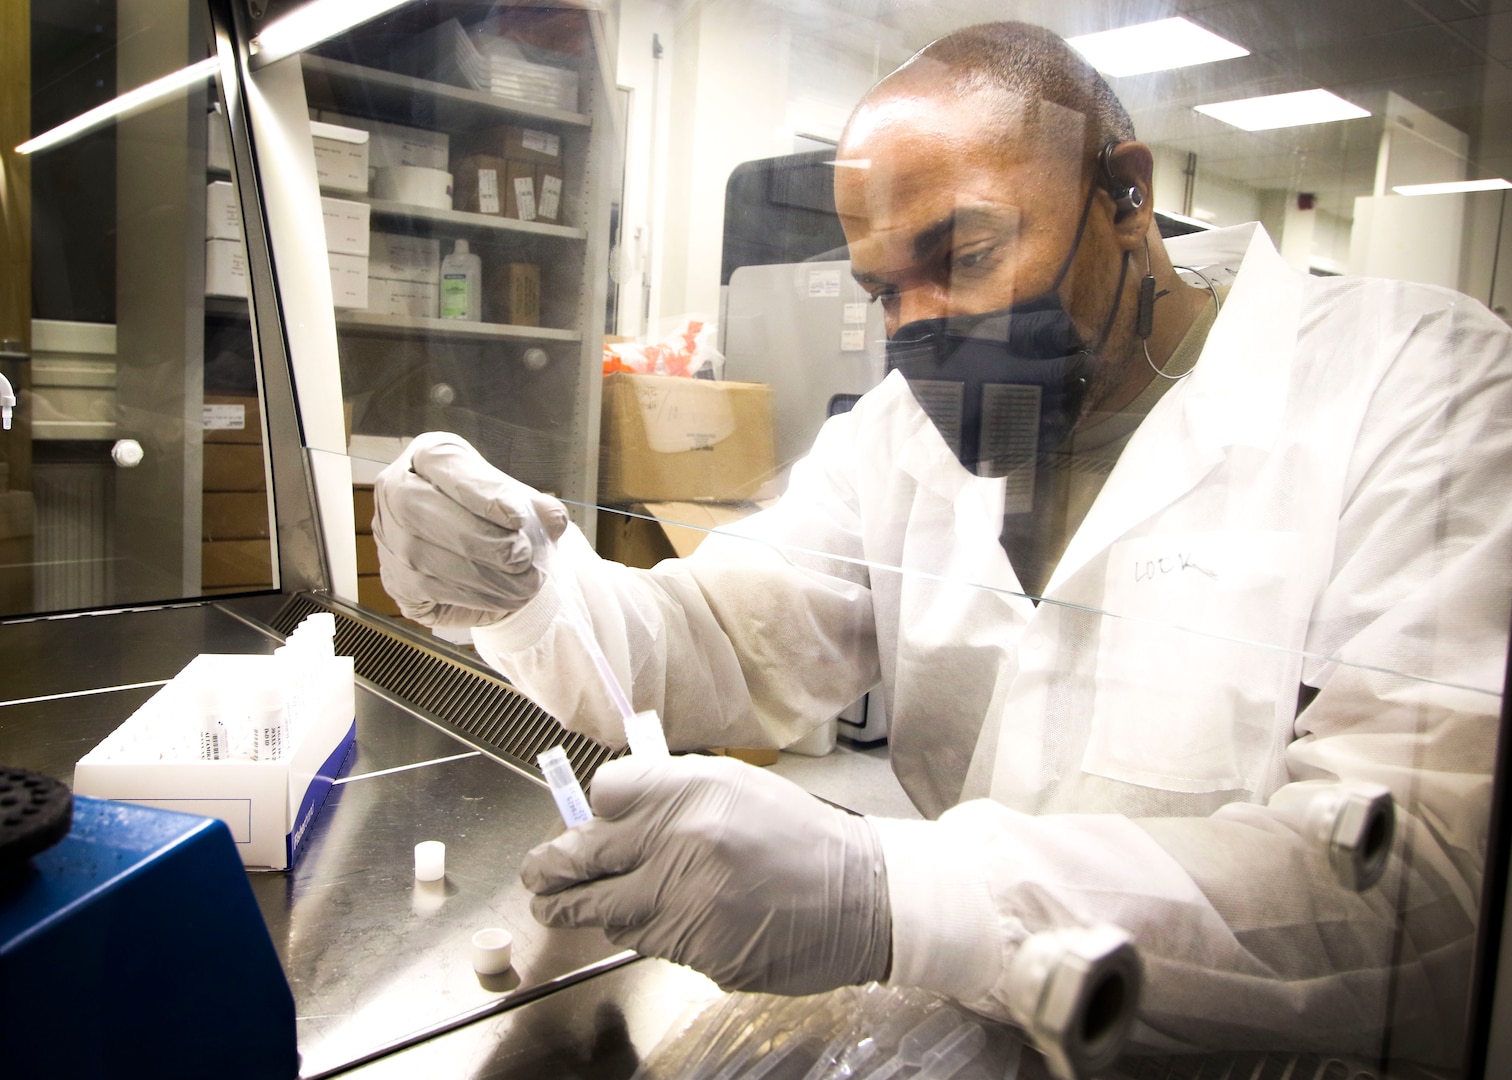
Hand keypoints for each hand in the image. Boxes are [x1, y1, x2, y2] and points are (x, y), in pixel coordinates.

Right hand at [372, 432, 568, 627]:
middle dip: (478, 538)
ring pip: (423, 557)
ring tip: (525, 584)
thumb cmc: (491, 515)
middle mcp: (395, 491)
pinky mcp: (394, 579)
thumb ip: (536, 505)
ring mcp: (388, 537)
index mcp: (426, 456)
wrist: (473, 551)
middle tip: (522, 556)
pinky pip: (428, 590)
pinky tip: (505, 597)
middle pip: (418, 510)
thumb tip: (553, 519)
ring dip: (483, 576)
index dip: (479, 493)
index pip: (441, 463)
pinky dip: (473, 597)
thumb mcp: (517, 499)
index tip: (518, 517)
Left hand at [522, 755, 891, 994]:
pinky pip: (645, 941)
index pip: (604, 793)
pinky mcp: (696, 949)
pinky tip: (661, 920)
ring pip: (605, 909)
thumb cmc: (799, 836)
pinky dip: (643, 932)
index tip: (588, 819)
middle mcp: (681, 840)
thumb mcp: (737, 787)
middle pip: (580, 855)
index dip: (591, 808)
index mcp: (692, 789)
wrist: (861, 897)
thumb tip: (608, 810)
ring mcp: (686, 900)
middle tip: (538, 877)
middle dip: (549, 870)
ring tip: (569, 907)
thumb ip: (671, 792)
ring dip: (588, 908)